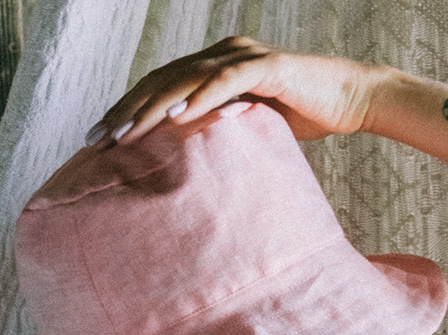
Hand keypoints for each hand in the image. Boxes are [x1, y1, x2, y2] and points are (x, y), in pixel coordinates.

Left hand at [87, 36, 386, 143]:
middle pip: (162, 80)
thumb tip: (186, 166)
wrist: (350, 99)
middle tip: (97, 140)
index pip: (160, 88)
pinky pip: (227, 81)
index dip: (127, 111)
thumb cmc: (301, 118)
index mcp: (212, 67)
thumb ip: (217, 135)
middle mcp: (222, 54)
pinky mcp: (269, 68)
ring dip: (153, 107)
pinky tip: (176, 117)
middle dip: (126, 110)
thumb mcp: (248, 130)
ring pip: (186, 78)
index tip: (100, 141)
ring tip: (125, 133)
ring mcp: (243, 57)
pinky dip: (200, 98)